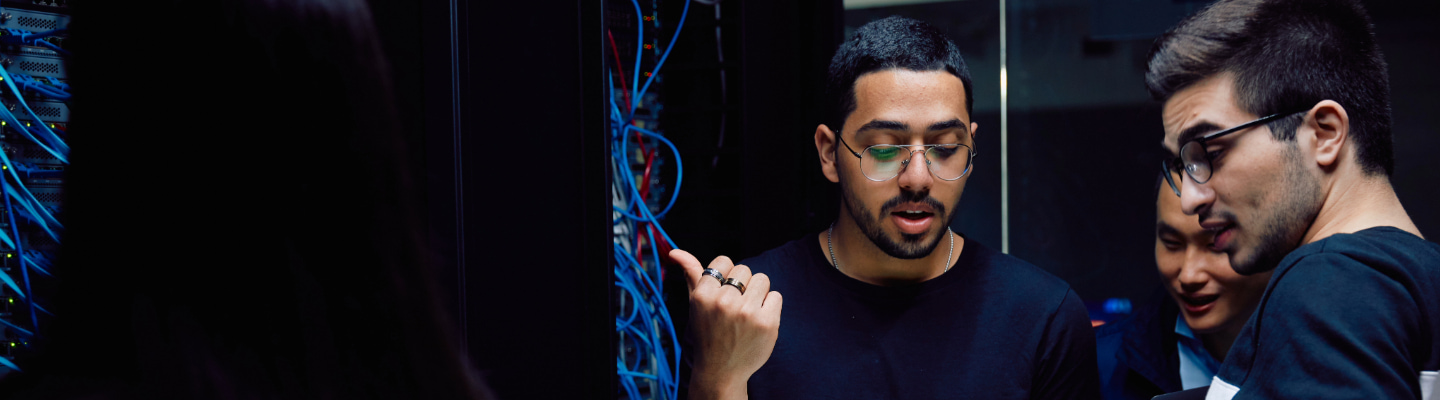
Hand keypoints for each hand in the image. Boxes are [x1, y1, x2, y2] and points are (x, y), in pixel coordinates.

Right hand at [669, 249, 782, 399]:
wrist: (721, 371)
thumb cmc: (708, 332)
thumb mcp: (695, 304)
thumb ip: (690, 274)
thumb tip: (676, 251)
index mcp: (703, 295)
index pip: (724, 261)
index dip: (726, 275)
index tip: (723, 292)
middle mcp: (723, 302)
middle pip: (744, 270)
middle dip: (742, 285)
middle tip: (734, 307)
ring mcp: (747, 313)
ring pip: (762, 279)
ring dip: (758, 293)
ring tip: (747, 312)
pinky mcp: (767, 323)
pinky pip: (776, 296)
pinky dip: (770, 307)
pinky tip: (758, 321)